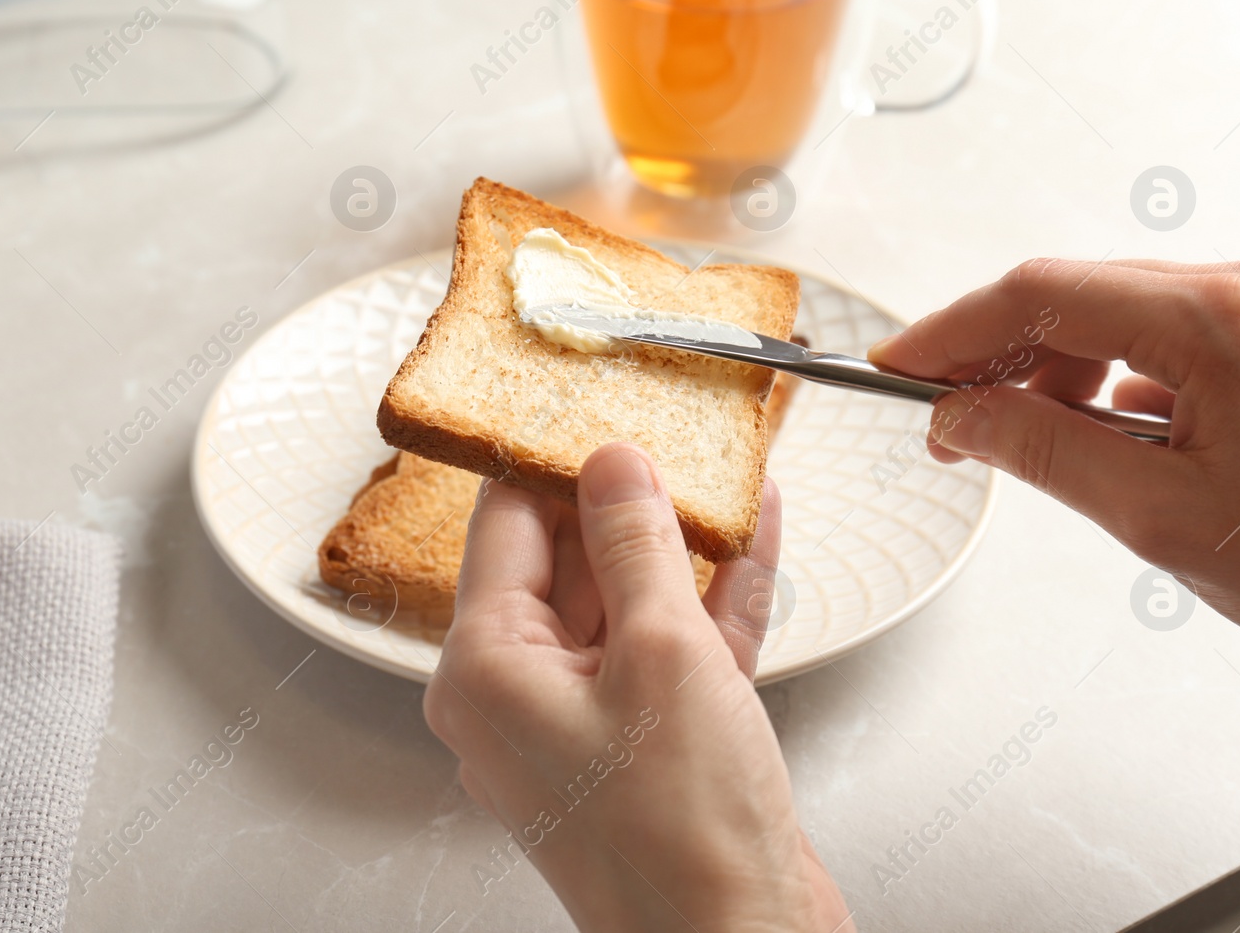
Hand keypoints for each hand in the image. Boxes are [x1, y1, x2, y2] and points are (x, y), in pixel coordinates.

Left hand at [424, 443, 849, 931]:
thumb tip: (612, 464)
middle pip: (566, 561)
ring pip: (626, 602)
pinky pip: (668, 649)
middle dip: (625, 497)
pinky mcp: (646, 745)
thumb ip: (636, 543)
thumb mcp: (661, 652)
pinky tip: (752, 536)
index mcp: (487, 668)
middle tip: (669, 427)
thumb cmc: (681, 835)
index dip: (551, 459)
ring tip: (722, 468)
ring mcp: (585, 721)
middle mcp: (520, 694)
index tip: (591, 404)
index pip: (505, 526)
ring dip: (679, 541)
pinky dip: (709, 598)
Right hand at [867, 257, 1239, 666]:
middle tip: (945, 423)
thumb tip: (963, 417)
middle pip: (1076, 293)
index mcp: (1222, 321)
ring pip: (1116, 311)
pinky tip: (1096, 429)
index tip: (901, 368)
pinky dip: (1109, 374)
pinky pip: (1163, 333)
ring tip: (1018, 438)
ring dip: (1053, 368)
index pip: (1044, 293)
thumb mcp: (1163, 519)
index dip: (954, 330)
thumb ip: (1046, 453)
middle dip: (998, 355)